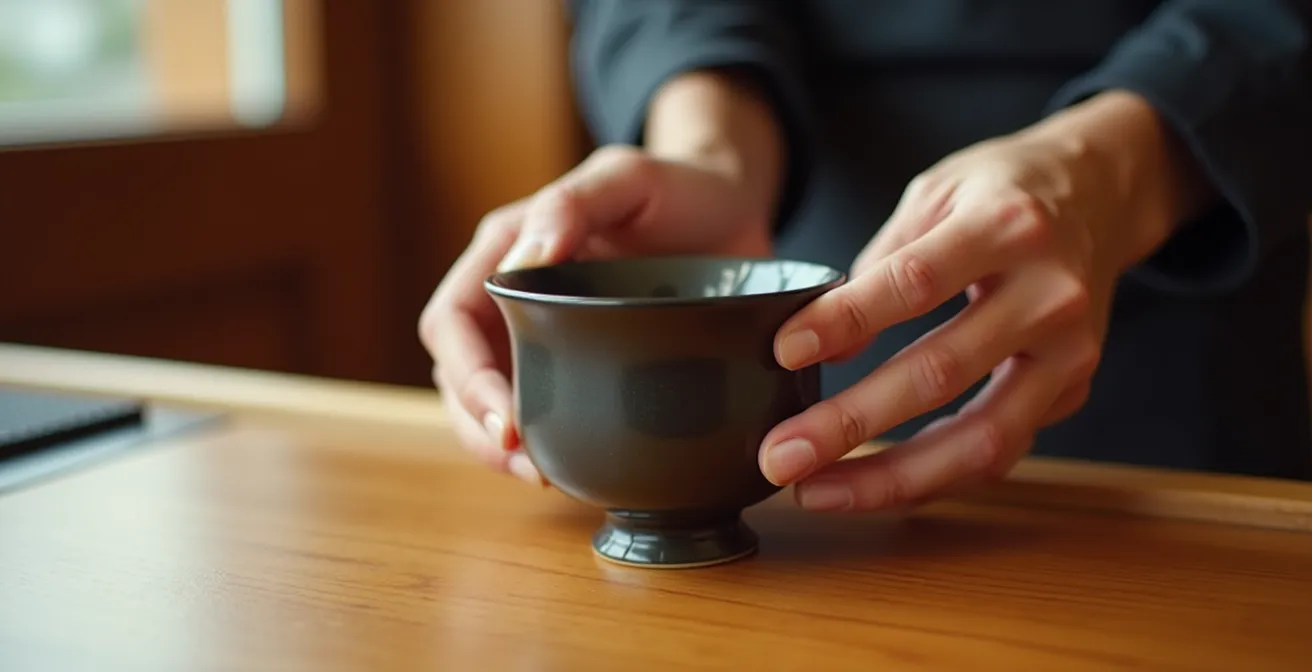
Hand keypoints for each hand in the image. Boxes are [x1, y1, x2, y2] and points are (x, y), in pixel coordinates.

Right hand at [419, 144, 775, 483]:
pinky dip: (548, 443)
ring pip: (494, 402)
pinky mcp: (580, 363)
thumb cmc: (678, 186)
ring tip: (544, 477)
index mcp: (505, 250)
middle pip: (460, 376)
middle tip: (527, 468)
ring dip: (505, 449)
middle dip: (481, 429)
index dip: (466, 378)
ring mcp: (542, 334)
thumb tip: (523, 260)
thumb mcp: (629, 177)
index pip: (451, 323)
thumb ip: (573, 203)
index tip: (505, 422)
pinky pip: (545, 409)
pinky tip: (572, 467)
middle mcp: (511, 296)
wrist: (731, 211)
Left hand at [757, 90, 1210, 510]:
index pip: (915, 284)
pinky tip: (870, 486)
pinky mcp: (1072, 389)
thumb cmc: (1003, 190)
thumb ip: (879, 265)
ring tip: (816, 491)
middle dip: (851, 423)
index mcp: (1005, 227)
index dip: (846, 321)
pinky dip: (931, 477)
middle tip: (780, 455)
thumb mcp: (935, 193)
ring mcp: (1069, 351)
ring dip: (889, 477)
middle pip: (940, 373)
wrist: (1103, 191)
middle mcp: (1048, 294)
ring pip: (980, 439)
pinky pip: (997, 451)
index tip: (784, 352)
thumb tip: (814, 348)